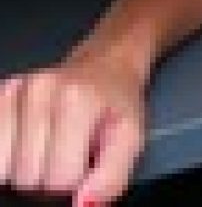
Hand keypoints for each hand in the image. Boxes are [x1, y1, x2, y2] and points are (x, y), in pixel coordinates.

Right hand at [0, 50, 145, 205]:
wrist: (106, 65)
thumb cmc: (118, 105)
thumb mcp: (132, 140)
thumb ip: (112, 178)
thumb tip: (82, 206)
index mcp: (77, 100)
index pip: (58, 179)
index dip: (75, 180)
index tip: (87, 160)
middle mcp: (41, 90)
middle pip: (26, 176)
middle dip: (48, 176)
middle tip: (69, 152)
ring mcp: (16, 90)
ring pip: (3, 169)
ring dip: (24, 168)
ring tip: (49, 146)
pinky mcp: (2, 93)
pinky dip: (7, 155)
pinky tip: (28, 140)